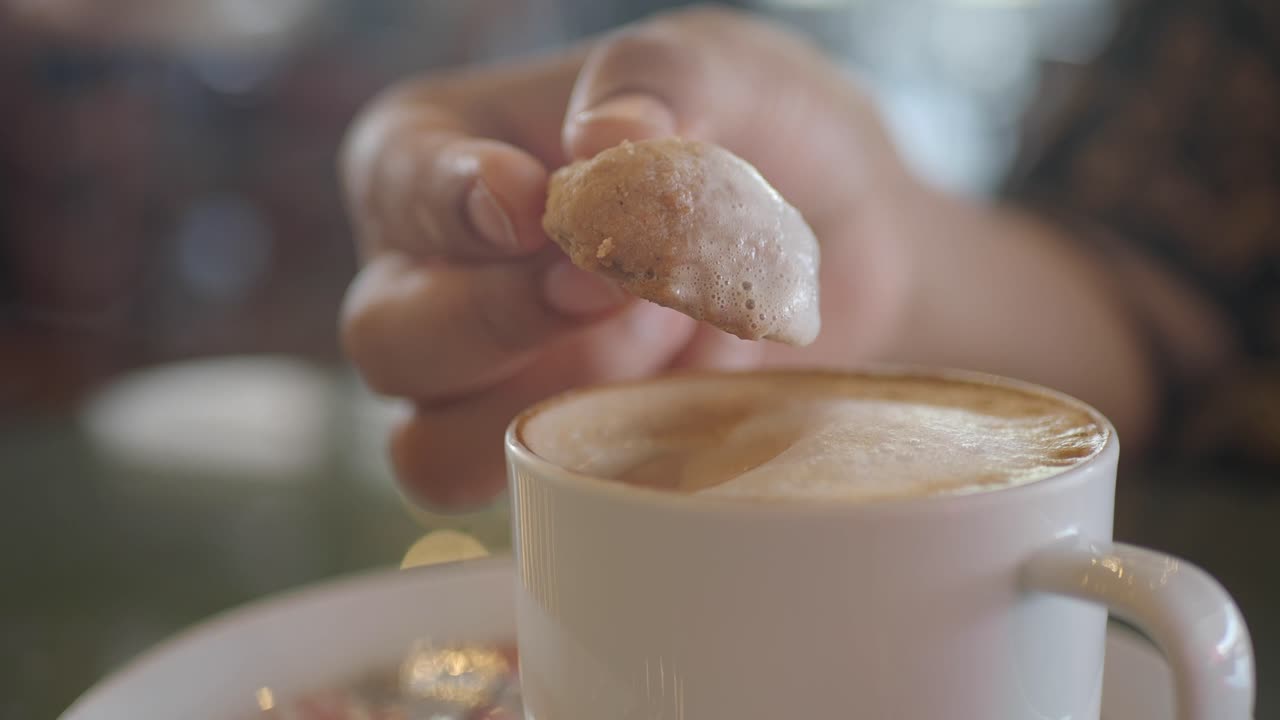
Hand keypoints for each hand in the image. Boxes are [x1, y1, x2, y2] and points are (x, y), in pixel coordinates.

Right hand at [340, 7, 916, 508]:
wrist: (839, 237)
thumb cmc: (750, 134)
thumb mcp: (719, 70)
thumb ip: (656, 82)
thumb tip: (603, 142)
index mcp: (430, 157)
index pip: (398, 185)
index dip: (453, 207)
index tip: (536, 210)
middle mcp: (423, 279)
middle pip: (387, 340)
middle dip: (507, 319)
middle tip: (615, 284)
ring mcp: (475, 383)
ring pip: (434, 447)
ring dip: (561, 395)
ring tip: (665, 330)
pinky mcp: (538, 455)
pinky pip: (527, 495)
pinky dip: (604, 459)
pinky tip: (677, 392)